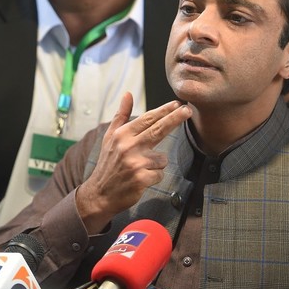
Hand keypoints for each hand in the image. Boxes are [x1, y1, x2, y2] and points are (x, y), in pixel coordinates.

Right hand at [76, 92, 191, 232]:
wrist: (100, 194)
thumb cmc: (108, 164)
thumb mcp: (110, 137)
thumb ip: (121, 115)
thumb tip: (127, 94)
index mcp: (122, 135)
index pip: (148, 119)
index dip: (164, 111)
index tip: (177, 104)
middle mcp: (128, 147)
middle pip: (158, 129)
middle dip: (175, 118)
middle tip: (188, 110)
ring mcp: (135, 163)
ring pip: (162, 159)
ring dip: (155, 164)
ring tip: (139, 169)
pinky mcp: (141, 178)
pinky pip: (160, 173)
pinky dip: (154, 177)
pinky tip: (141, 179)